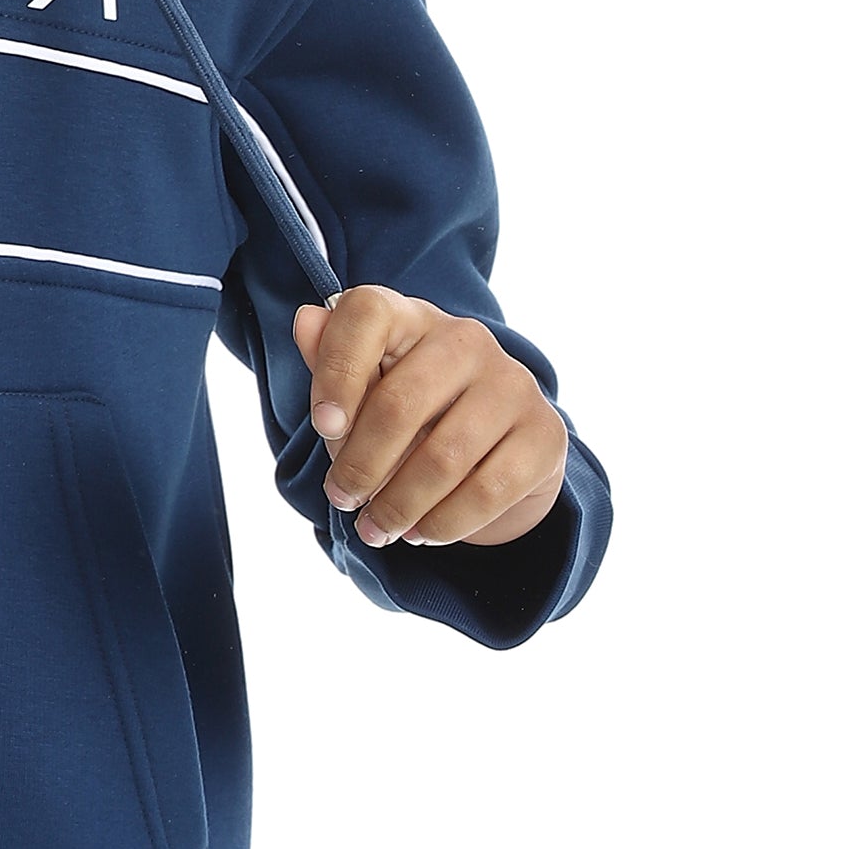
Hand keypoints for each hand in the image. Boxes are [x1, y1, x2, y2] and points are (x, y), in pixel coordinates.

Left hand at [289, 287, 566, 549]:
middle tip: (341, 499)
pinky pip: (487, 490)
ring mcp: (512, 384)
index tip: (323, 427)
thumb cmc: (409, 414)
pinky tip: (420, 533)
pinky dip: (444, 522)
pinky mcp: (545, 434)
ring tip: (375, 529)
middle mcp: (466, 339)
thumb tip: (304, 321)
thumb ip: (329, 362)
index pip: (367, 315)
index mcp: (411, 317)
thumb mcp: (363, 390)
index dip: (337, 371)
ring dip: (398, 506)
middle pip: (400, 402)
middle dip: (360, 465)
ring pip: (443, 458)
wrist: (494, 447)